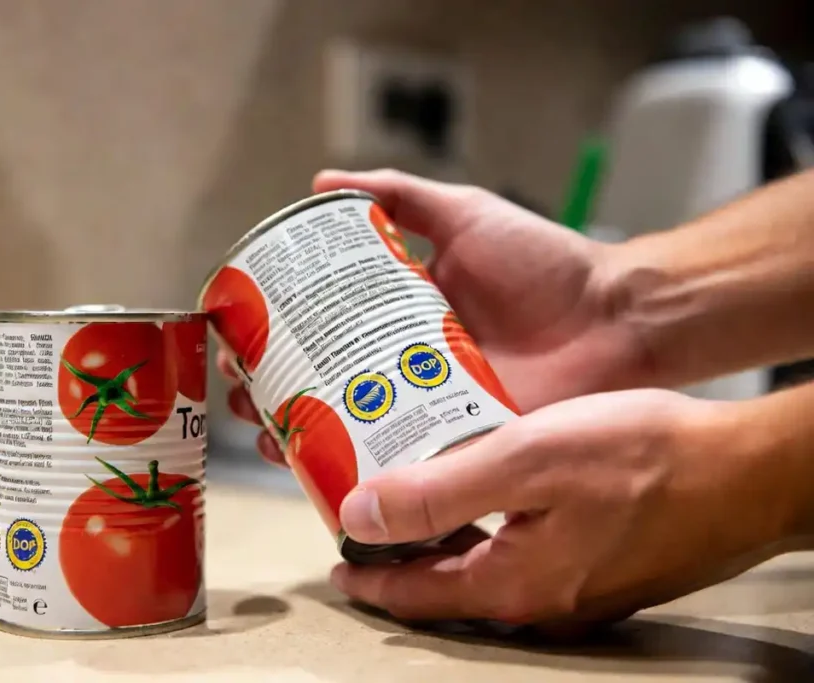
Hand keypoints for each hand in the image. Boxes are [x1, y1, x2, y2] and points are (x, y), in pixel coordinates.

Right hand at [220, 169, 647, 464]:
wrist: (616, 319)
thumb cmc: (545, 263)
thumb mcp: (465, 214)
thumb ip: (401, 195)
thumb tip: (320, 180)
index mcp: (400, 317)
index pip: (323, 330)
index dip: (277, 339)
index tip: (240, 341)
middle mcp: (405, 365)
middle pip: (324, 387)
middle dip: (276, 396)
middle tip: (244, 398)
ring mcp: (429, 409)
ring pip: (352, 431)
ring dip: (305, 439)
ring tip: (271, 439)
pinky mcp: (458, 446)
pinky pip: (403, 465)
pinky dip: (362, 474)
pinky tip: (325, 476)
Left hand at [329, 389, 793, 627]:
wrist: (750, 470)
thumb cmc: (648, 457)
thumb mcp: (526, 460)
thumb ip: (438, 493)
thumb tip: (362, 518)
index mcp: (515, 583)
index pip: (417, 596)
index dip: (370, 579)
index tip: (337, 566)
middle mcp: (544, 602)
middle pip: (449, 589)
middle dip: (403, 559)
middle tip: (368, 524)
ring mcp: (579, 591)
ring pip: (487, 573)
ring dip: (447, 544)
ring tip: (417, 505)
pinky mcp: (604, 569)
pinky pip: (525, 560)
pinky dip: (490, 535)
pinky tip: (489, 499)